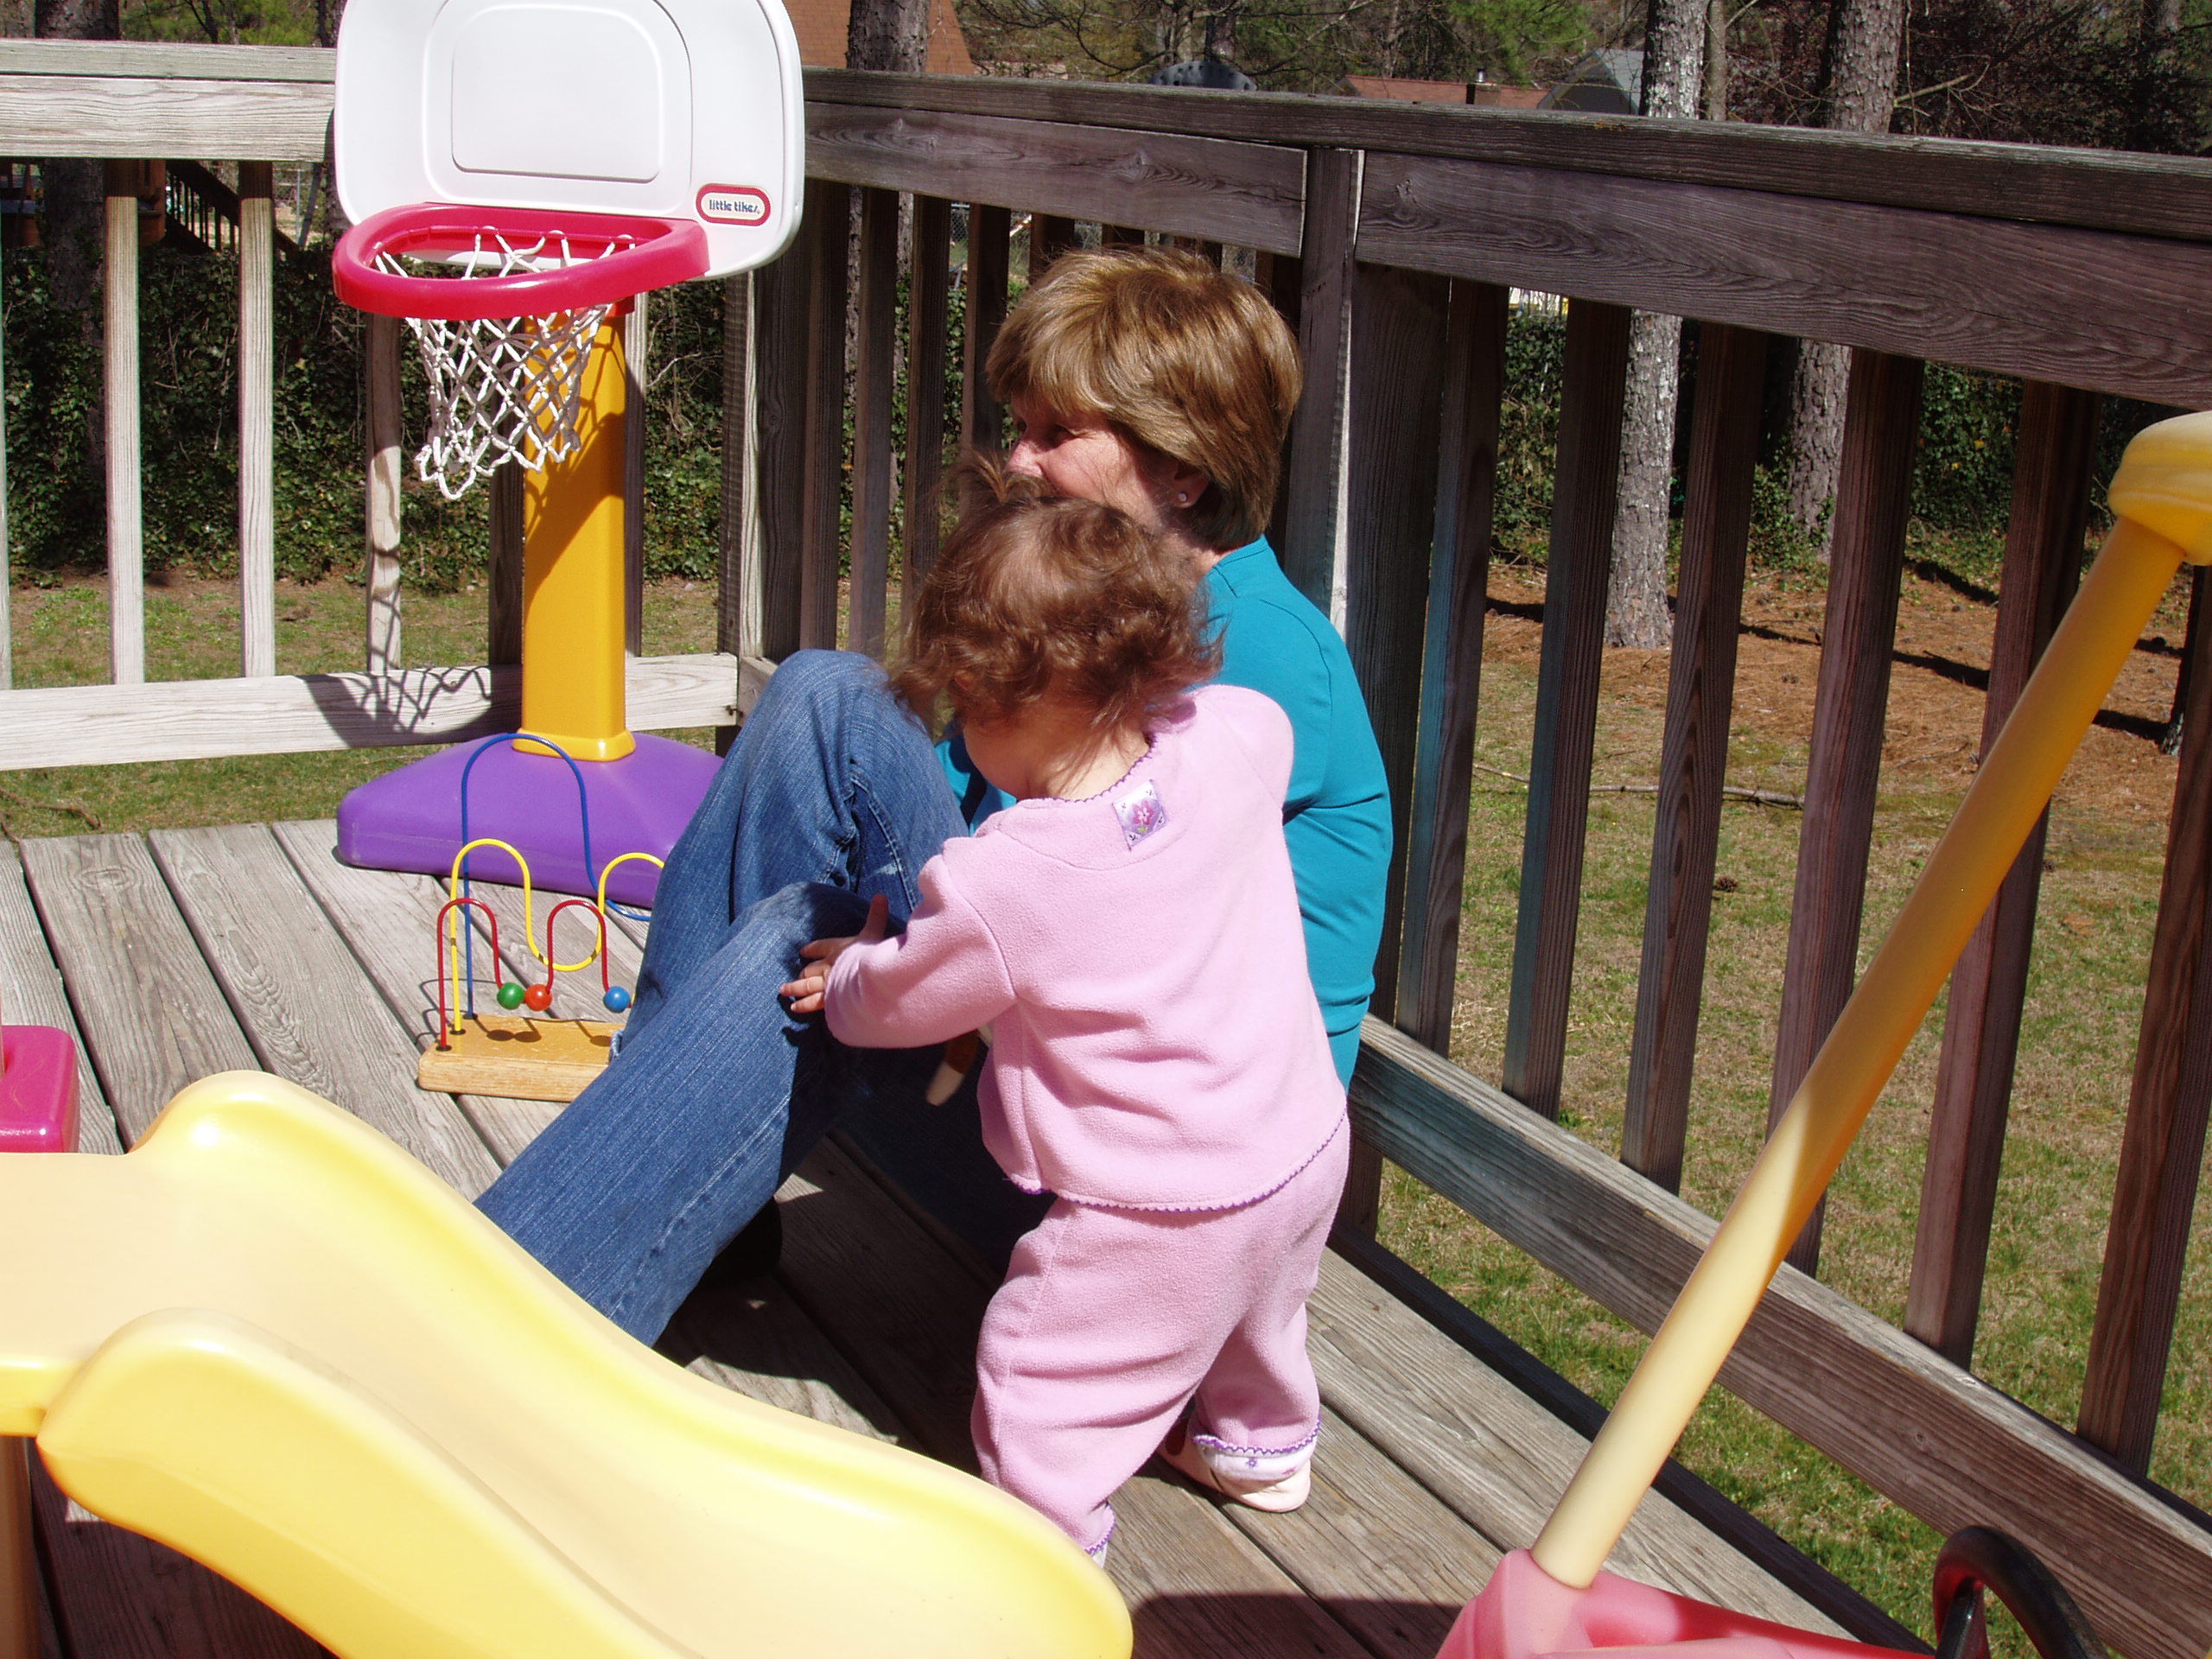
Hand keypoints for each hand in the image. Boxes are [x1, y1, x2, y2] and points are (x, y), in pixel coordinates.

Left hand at [779, 894, 889, 1013]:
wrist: (867, 975)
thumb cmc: (870, 953)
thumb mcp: (873, 931)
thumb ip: (876, 915)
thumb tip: (881, 895)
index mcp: (837, 948)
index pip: (821, 946)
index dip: (812, 948)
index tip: (803, 950)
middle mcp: (829, 966)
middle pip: (812, 969)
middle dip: (804, 972)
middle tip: (798, 974)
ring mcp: (827, 983)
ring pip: (807, 986)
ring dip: (795, 988)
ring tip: (784, 992)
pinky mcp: (829, 999)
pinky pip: (813, 1003)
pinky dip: (804, 1005)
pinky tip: (796, 1008)